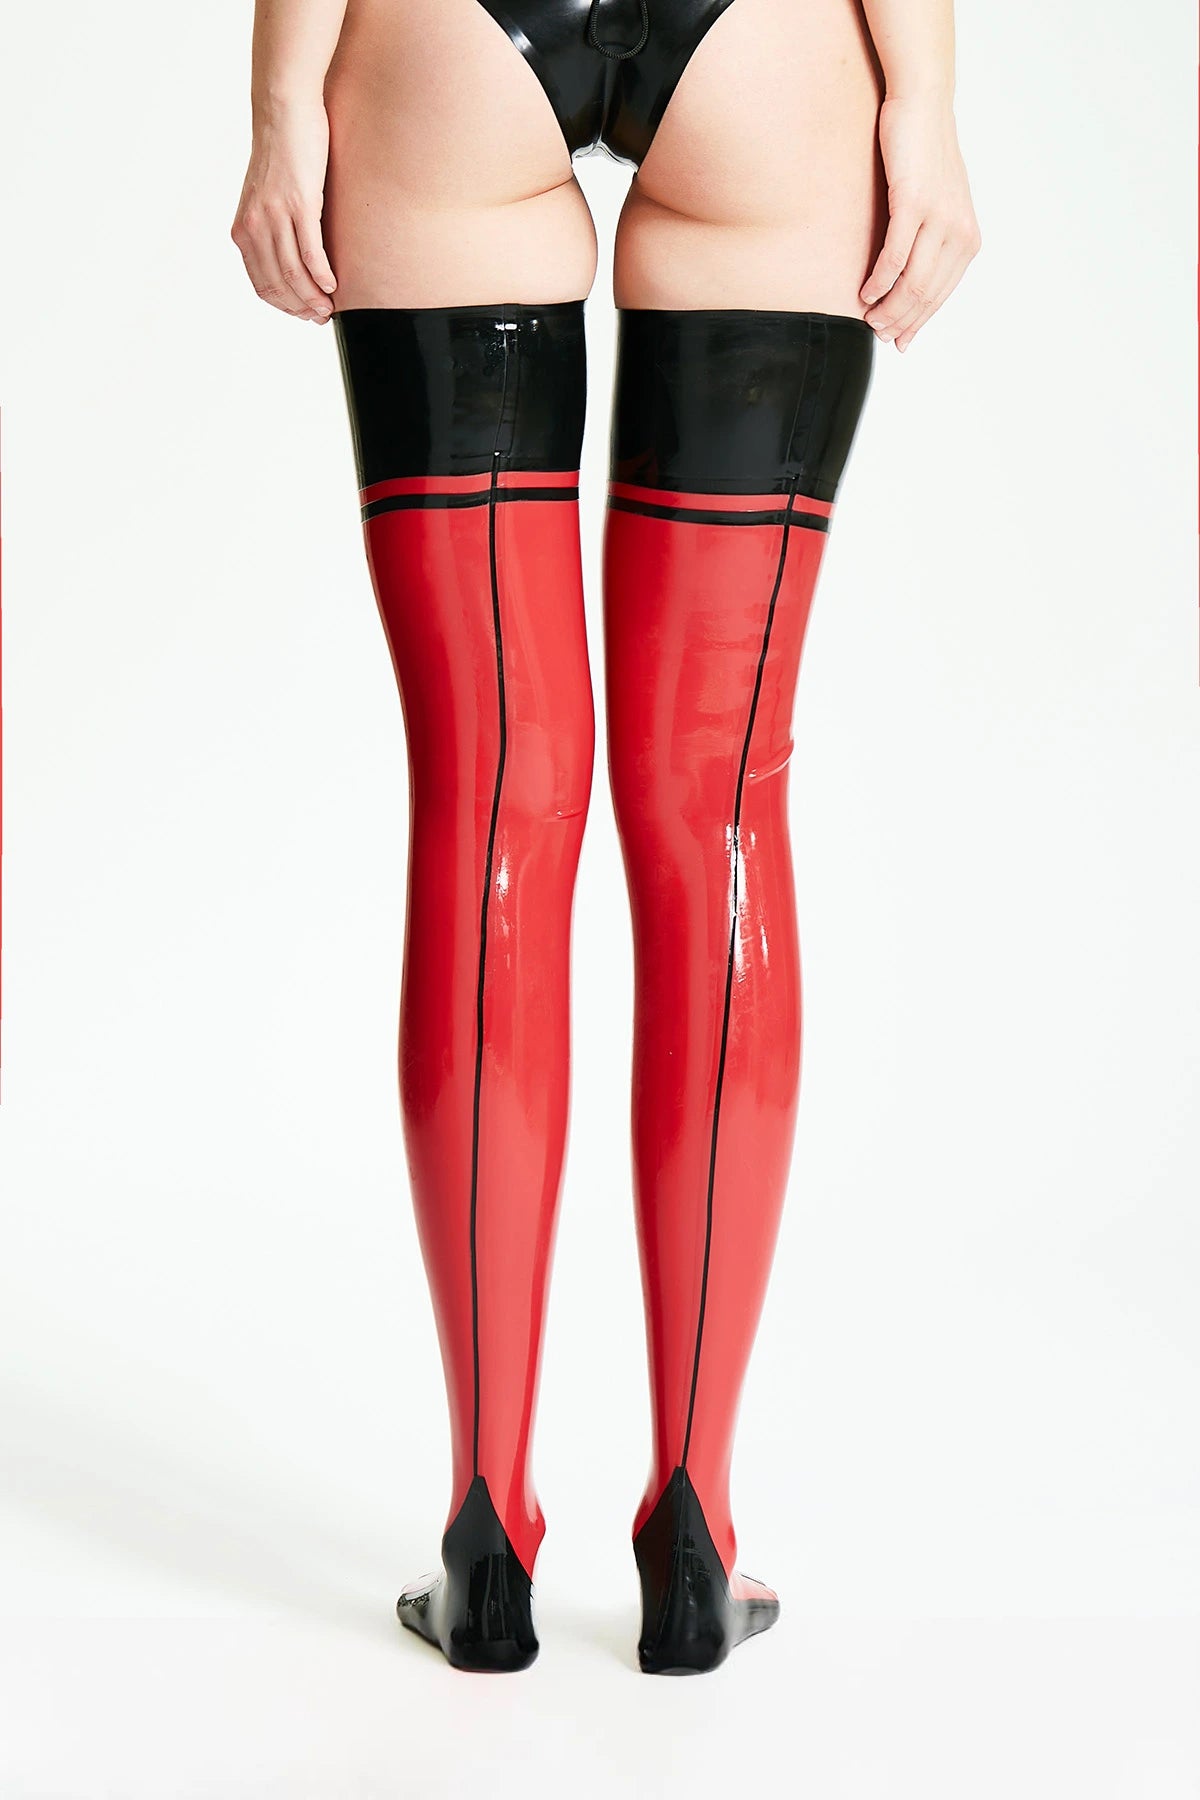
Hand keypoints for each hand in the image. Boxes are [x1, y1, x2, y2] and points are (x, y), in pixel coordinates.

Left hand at [230, 98, 337, 323]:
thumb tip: (289, 255)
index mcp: (243, 229)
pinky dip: (321, 274)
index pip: (262, 283)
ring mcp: (276, 215)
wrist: (282, 110)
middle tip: (322, 317)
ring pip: (293, 273)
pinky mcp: (299, 203)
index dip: (285, 305)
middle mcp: (254, 226)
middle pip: (278, 284)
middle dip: (301, 308)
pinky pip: (309, 251)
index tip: (304, 314)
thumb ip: (271, 226)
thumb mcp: (266, 196)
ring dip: (313, 297)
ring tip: (330, 307)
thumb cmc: (281, 150)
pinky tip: (332, 285)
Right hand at [861, 93, 981, 351]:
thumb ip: (932, 238)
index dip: (918, 322)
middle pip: (927, 294)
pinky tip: (867, 293)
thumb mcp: (937, 201)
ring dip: (888, 307)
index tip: (899, 340)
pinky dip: (880, 281)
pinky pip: (895, 256)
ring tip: (868, 318)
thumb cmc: (924, 152)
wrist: (923, 104)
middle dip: (901, 321)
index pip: (941, 294)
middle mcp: (959, 231)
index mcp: (968, 237)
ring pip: (912, 282)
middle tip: (877, 334)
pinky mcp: (915, 204)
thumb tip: (912, 274)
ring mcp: (939, 218)